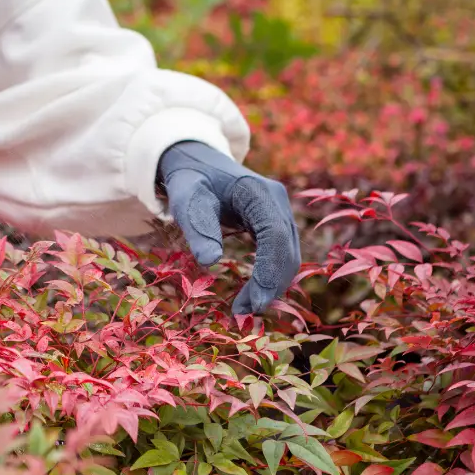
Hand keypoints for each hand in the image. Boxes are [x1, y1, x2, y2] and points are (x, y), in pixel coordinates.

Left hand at [157, 140, 301, 314]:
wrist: (196, 160)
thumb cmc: (190, 179)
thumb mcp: (187, 199)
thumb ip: (198, 227)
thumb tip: (210, 262)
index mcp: (258, 191)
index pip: (274, 235)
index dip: (269, 272)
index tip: (254, 303)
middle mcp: (276, 199)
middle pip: (286, 249)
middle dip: (271, 285)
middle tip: (245, 314)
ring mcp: (278, 210)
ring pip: (287, 254)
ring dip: (272, 284)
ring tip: (244, 309)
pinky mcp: (273, 221)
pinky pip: (280, 252)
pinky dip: (270, 275)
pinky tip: (253, 294)